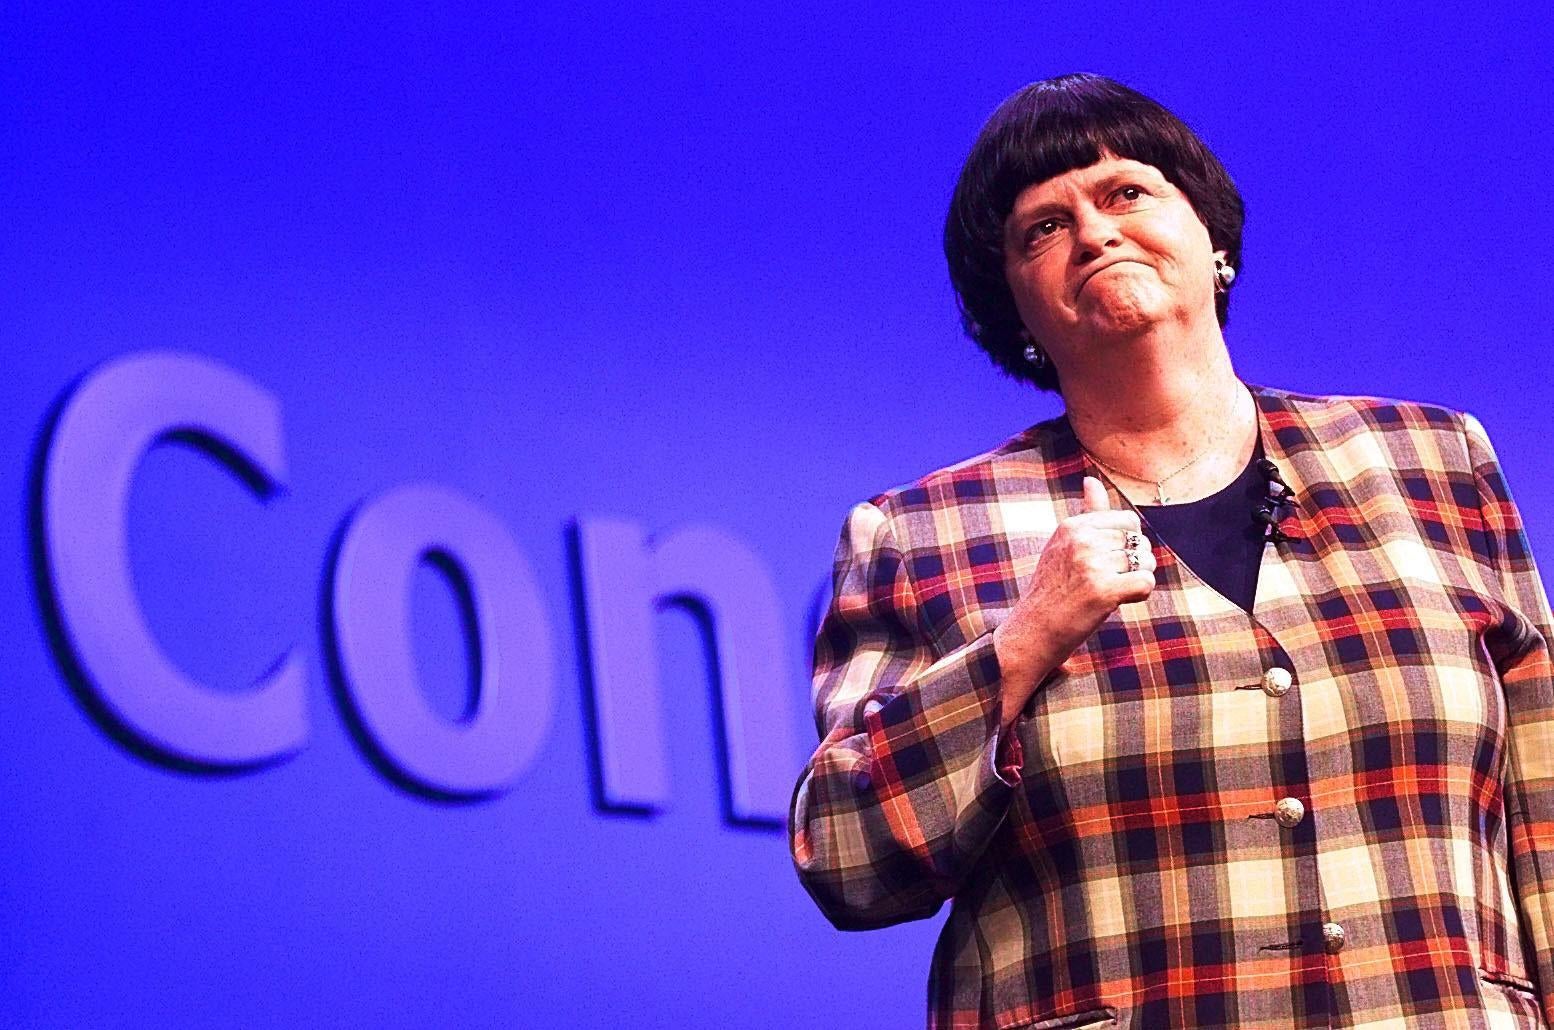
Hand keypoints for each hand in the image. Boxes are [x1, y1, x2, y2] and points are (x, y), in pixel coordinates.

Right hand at [992, 476, 1156, 728]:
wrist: (1031, 633)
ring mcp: (1090, 564)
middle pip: (1139, 541)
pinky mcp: (1102, 591)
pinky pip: (1145, 582)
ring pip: (1145, 562)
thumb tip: (1092, 479)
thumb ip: (1087, 513)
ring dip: (1136, 579)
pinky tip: (1119, 602)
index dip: (1127, 543)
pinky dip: (1140, 594)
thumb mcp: (1063, 544)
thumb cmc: (1053, 591)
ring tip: (1111, 593)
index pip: (1128, 521)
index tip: (1107, 562)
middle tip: (1110, 581)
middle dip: (1135, 562)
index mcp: (1072, 526)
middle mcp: (1080, 540)